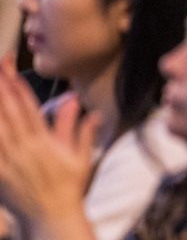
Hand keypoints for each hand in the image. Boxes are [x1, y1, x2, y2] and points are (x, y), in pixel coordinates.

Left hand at [0, 58, 98, 238]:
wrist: (52, 217)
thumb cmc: (67, 187)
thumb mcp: (79, 157)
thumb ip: (78, 129)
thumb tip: (83, 106)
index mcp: (44, 142)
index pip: (27, 105)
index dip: (16, 84)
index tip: (9, 66)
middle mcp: (23, 148)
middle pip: (7, 110)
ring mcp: (7, 160)